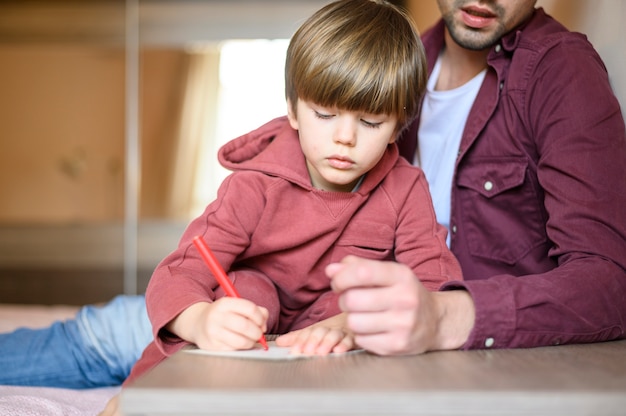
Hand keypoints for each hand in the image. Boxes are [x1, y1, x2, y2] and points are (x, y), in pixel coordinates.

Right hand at [167, 298, 268, 350]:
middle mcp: (217, 316)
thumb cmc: (223, 315)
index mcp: (225, 303)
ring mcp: (213, 332)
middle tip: (259, 334)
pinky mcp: (212, 346)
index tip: (262, 323)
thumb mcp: (235, 306)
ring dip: (251, 342)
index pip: (250, 308)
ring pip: (241, 341)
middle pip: (246, 326)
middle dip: (257, 332)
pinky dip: (242, 348)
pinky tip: (240, 343)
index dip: (260, 317)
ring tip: (250, 339)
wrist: (198, 323)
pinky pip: (234, 350)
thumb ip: (255, 311)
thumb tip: (264, 324)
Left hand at [275, 313, 354, 354]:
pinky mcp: (354, 338)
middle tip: (307, 351)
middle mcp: (329, 328)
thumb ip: (297, 338)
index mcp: (318, 328)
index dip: (301, 340)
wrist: (355, 320)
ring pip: (334, 335)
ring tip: (320, 352)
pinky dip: (344, 345)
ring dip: (326, 343)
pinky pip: (350, 340)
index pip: (308, 332)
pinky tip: (339, 350)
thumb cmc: (331, 330)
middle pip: (320, 331)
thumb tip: (279, 342)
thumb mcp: (314, 332)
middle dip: (313, 341)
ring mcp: (342, 332)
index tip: (295, 350)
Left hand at [327, 255, 474, 354]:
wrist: (435, 322)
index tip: (338, 283)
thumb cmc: (403, 293)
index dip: (341, 278)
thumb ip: (357, 266)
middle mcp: (405, 299)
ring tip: (363, 315)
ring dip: (352, 318)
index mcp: (401, 276)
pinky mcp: (397, 345)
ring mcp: (403, 325)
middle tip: (351, 300)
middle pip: (352, 299)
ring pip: (353, 322)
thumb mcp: (387, 273)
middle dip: (344, 300)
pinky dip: (360, 334)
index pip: (362, 273)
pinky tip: (372, 329)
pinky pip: (361, 340)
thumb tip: (330, 270)